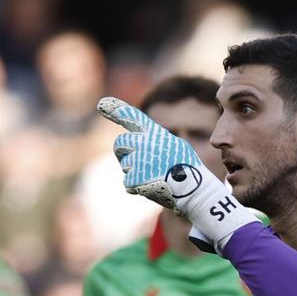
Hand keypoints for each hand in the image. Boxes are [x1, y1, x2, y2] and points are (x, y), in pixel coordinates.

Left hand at [98, 97, 259, 251]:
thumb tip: (135, 142)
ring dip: (134, 173)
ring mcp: (139, 159)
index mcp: (155, 133)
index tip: (101, 104)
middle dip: (123, 153)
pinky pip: (127, 182)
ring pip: (125, 165)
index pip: (132, 117)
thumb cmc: (188, 171)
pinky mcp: (136, 176)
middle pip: (120, 143)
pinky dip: (136, 188)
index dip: (116, 109)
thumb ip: (156, 142)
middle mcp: (145, 142)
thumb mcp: (176, 148)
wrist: (194, 190)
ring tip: (154, 178)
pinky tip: (151, 188)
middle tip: (135, 162)